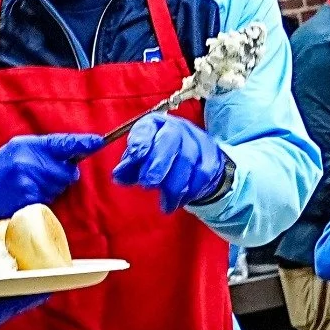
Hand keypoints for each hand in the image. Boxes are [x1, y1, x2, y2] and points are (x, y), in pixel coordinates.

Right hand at [0, 133, 105, 220]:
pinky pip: (48, 201)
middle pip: (67, 173)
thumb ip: (46, 149)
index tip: (99, 142)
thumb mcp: (19, 149)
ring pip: (59, 188)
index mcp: (28, 145)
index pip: (62, 143)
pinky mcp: (27, 201)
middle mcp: (29, 162)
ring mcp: (28, 183)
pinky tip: (27, 196)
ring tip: (30, 186)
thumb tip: (77, 154)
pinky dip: (42, 200)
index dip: (83, 143)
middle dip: (62, 176)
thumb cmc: (2, 169)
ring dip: (51, 189)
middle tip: (42, 176)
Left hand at [112, 114, 228, 213]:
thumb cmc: (160, 158)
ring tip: (165, 204)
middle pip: (170, 139)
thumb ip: (129, 168)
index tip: (136, 155)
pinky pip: (202, 174)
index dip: (141, 140)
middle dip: (158, 164)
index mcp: (154, 125)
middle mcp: (176, 128)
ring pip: (187, 160)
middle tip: (147, 184)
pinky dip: (190, 191)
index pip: (147, 127)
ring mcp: (196, 140)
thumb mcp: (140, 161)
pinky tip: (180, 201)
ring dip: (174, 186)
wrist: (196, 160)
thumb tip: (118, 177)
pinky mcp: (211, 157)